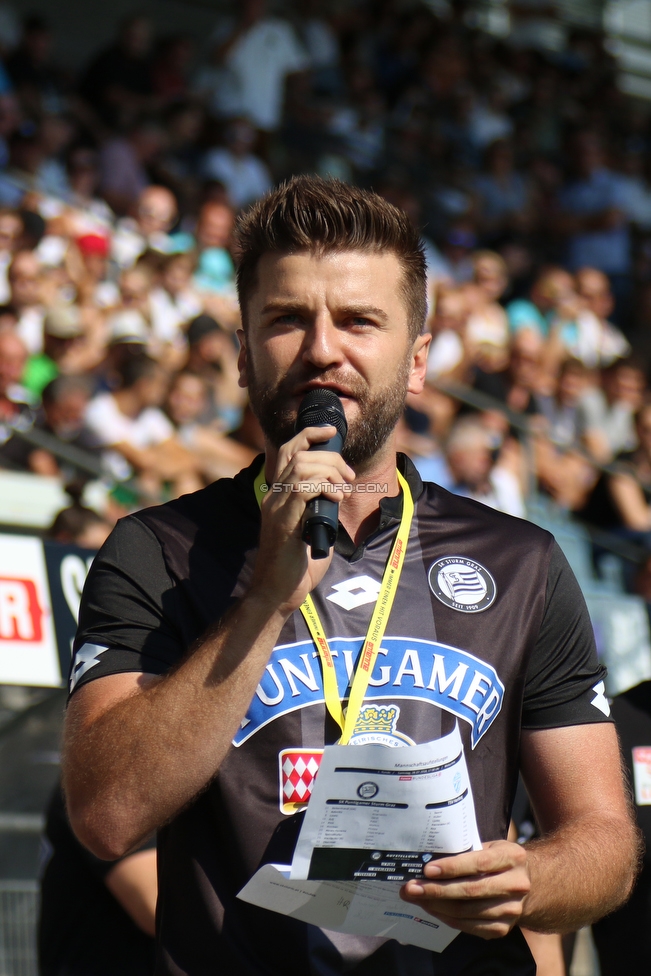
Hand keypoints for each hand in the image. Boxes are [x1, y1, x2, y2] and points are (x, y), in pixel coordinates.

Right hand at [249, 426, 354, 616]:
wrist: (278, 593)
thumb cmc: (296, 565)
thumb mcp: (311, 527)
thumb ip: (319, 508)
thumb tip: (338, 493)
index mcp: (278, 494)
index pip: (288, 450)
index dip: (309, 434)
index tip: (331, 431)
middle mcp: (273, 496)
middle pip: (298, 454)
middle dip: (330, 457)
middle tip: (348, 476)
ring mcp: (276, 508)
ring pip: (300, 468)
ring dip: (329, 472)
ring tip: (343, 488)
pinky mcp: (283, 523)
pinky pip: (302, 489)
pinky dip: (324, 487)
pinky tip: (335, 499)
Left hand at [399, 841, 530, 939]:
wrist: (527, 884)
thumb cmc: (498, 860)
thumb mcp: (489, 846)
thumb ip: (466, 851)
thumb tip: (427, 858)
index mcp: (512, 857)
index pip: (479, 863)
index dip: (452, 868)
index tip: (427, 870)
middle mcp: (516, 885)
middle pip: (470, 890)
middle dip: (436, 890)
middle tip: (411, 888)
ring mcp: (511, 910)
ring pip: (467, 911)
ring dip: (436, 905)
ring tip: (416, 898)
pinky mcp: (503, 928)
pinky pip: (469, 926)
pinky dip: (447, 918)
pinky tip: (432, 908)